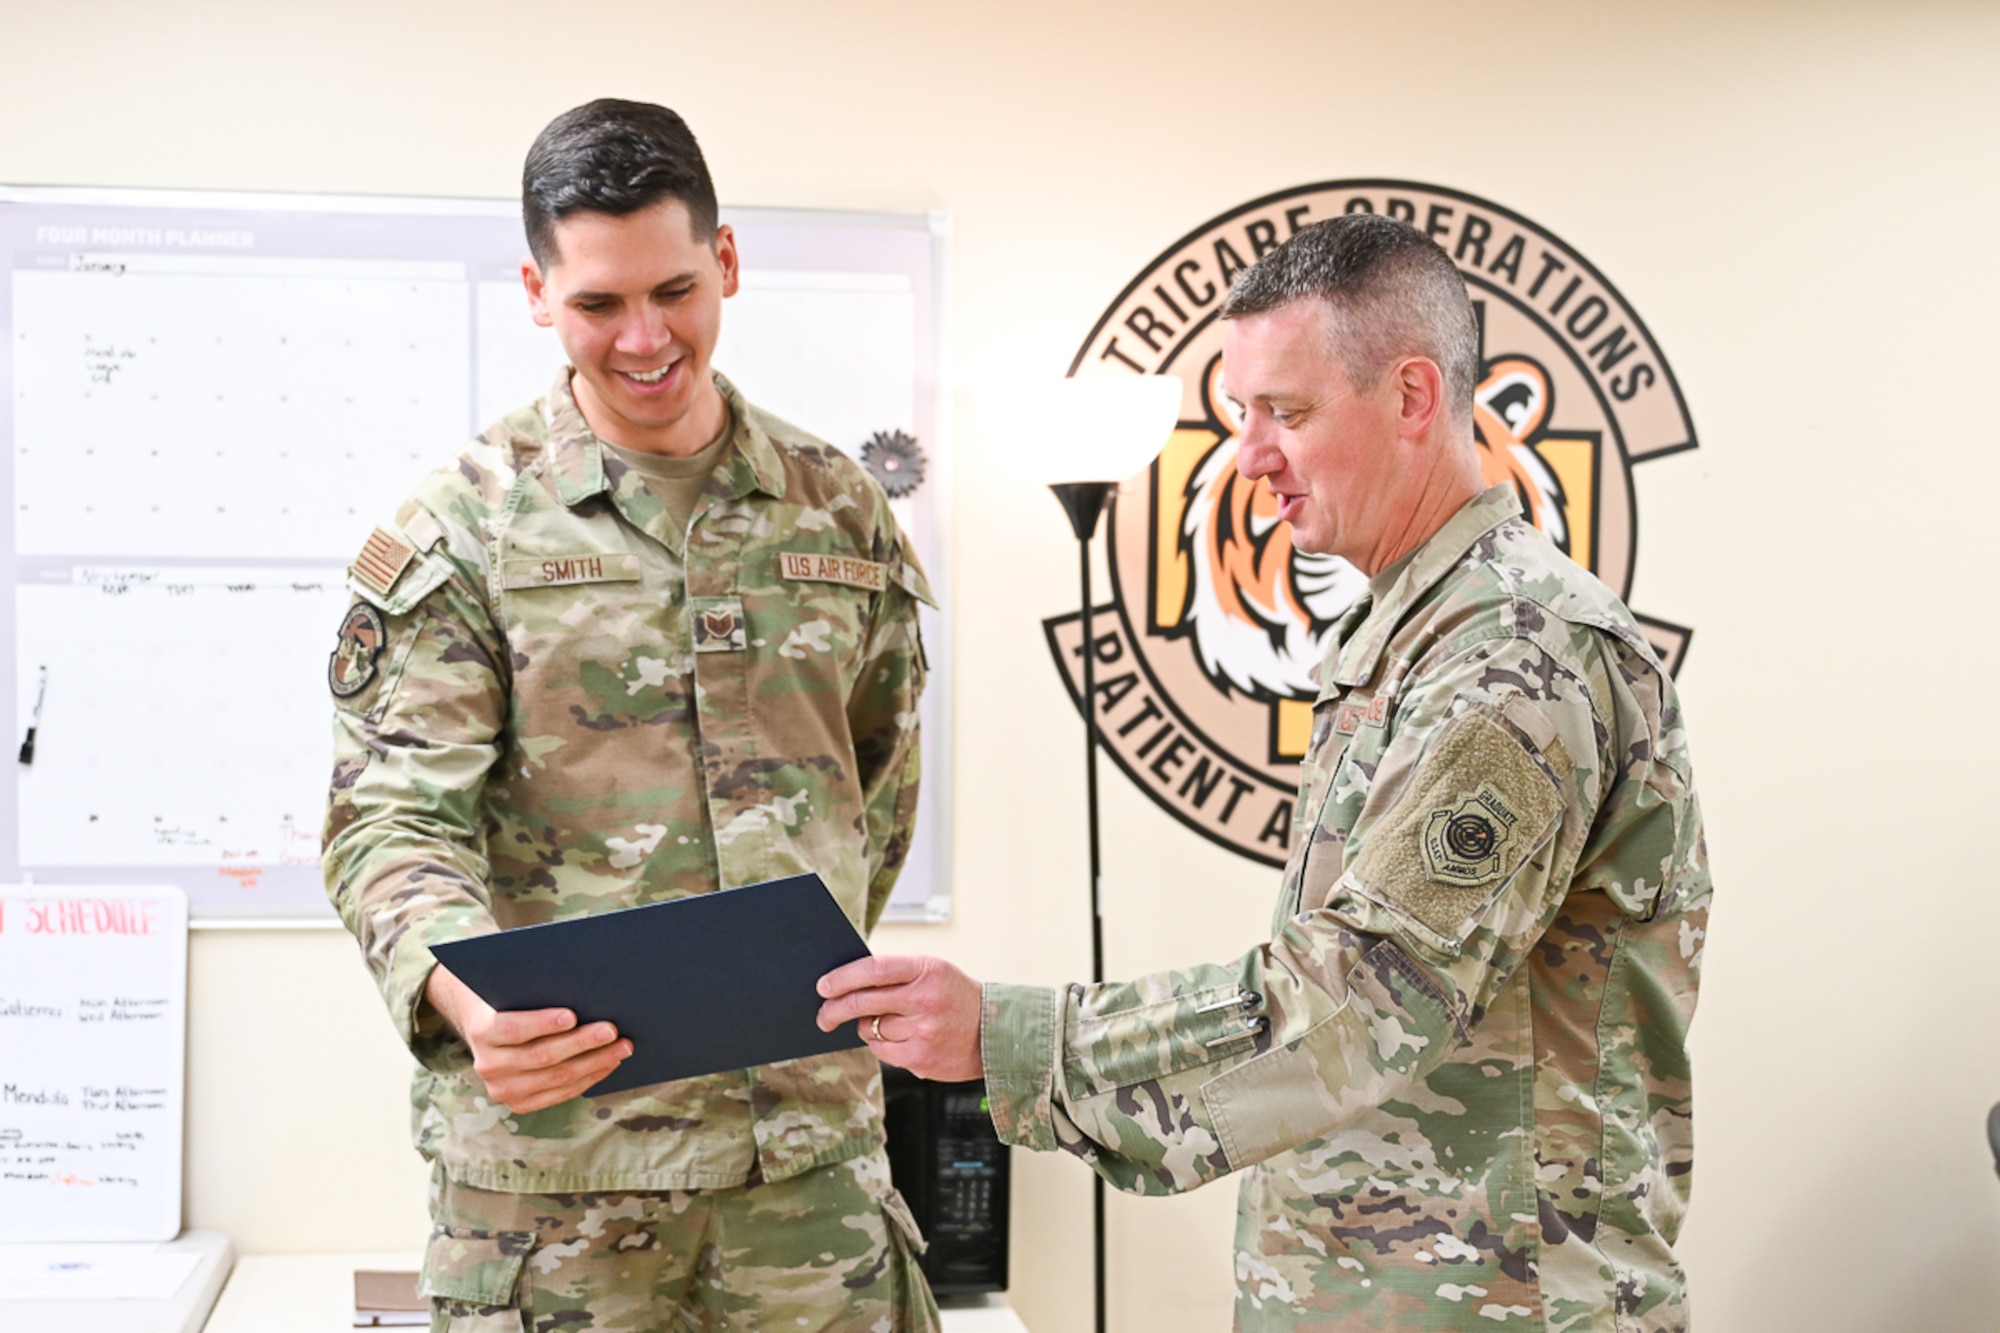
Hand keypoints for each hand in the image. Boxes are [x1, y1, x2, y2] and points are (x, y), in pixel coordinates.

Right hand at [424, 963, 629, 1112]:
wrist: (489, 1027)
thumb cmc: (513, 999)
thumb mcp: (515, 989)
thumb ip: (538, 989)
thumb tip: (583, 985)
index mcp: (482, 1032)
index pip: (513, 1028)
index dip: (543, 1023)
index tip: (572, 1015)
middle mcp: (489, 1065)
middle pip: (541, 1056)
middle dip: (582, 1042)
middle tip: (611, 1029)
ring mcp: (504, 1089)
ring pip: (556, 1078)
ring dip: (595, 1062)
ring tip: (621, 1047)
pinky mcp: (520, 1103)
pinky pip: (561, 1093)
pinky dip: (589, 1077)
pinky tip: (609, 1063)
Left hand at [816, 955, 983, 1081]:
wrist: (996, 1032)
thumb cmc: (955, 997)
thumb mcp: (933, 972)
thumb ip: (896, 975)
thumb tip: (846, 985)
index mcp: (927, 970)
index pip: (874, 969)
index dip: (843, 977)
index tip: (823, 986)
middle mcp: (925, 1000)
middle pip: (863, 1002)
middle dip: (834, 1009)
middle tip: (823, 1014)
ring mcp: (924, 1031)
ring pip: (870, 1029)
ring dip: (867, 1027)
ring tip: (887, 1022)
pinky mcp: (921, 1059)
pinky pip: (882, 1051)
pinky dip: (882, 1045)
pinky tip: (901, 1039)